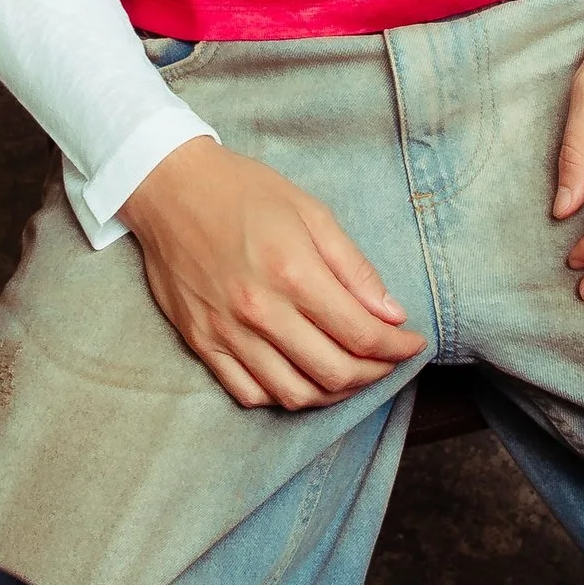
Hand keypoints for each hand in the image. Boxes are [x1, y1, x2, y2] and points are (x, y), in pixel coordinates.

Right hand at [121, 137, 422, 409]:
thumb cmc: (244, 192)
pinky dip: (283, 396)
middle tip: (387, 360)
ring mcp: (227, 332)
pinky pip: (249, 394)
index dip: (398, 348)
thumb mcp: (311, 213)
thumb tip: (392, 314)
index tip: (413, 343)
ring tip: (351, 373)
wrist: (170, 188)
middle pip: (334, 372)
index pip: (362, 334)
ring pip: (294, 393)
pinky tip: (301, 376)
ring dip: (334, 393)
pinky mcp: (202, 343)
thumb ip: (354, 268)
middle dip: (375, 374)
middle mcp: (260, 310)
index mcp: (294, 272)